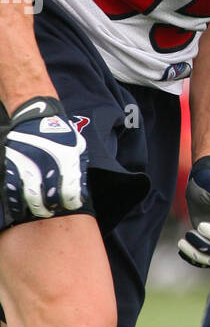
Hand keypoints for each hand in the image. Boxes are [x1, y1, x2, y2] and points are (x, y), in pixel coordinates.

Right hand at [2, 96, 87, 221]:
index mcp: (66, 159)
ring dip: (35, 208)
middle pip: (49, 198)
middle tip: (52, 209)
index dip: (72, 203)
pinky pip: (12, 188)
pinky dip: (16, 202)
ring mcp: (28, 164)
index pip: (70, 192)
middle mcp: (47, 163)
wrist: (35, 116)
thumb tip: (81, 193)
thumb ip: (79, 168)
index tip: (71, 204)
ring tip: (39, 210)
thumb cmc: (60, 133)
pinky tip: (20, 209)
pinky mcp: (12, 164)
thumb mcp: (77, 146)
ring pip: (30, 197)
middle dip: (51, 208)